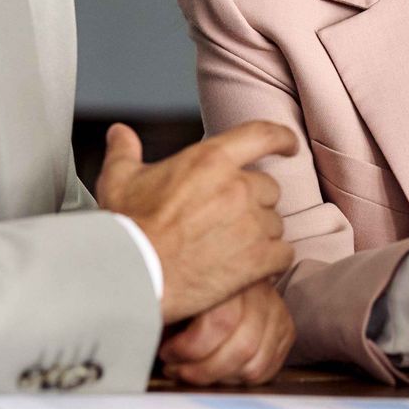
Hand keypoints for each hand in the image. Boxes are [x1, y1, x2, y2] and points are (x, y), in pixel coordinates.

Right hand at [96, 120, 297, 323]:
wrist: (133, 276)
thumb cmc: (127, 228)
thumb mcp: (119, 180)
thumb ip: (125, 151)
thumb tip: (119, 132)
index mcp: (211, 160)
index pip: (262, 135)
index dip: (281, 137)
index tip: (289, 145)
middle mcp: (238, 187)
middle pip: (268, 188)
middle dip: (254, 203)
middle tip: (227, 222)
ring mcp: (251, 224)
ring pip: (275, 223)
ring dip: (260, 234)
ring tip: (228, 248)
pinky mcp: (258, 259)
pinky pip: (282, 254)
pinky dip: (271, 261)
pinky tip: (249, 269)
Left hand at [157, 281, 294, 385]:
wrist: (218, 273)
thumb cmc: (184, 289)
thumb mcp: (173, 291)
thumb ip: (166, 308)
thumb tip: (145, 333)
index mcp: (228, 275)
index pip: (221, 321)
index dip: (189, 348)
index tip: (166, 353)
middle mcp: (258, 290)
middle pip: (242, 346)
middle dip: (204, 369)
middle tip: (178, 369)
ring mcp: (276, 309)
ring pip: (256, 362)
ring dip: (222, 377)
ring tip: (197, 372)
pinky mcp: (285, 328)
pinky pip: (268, 368)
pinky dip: (242, 379)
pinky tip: (220, 373)